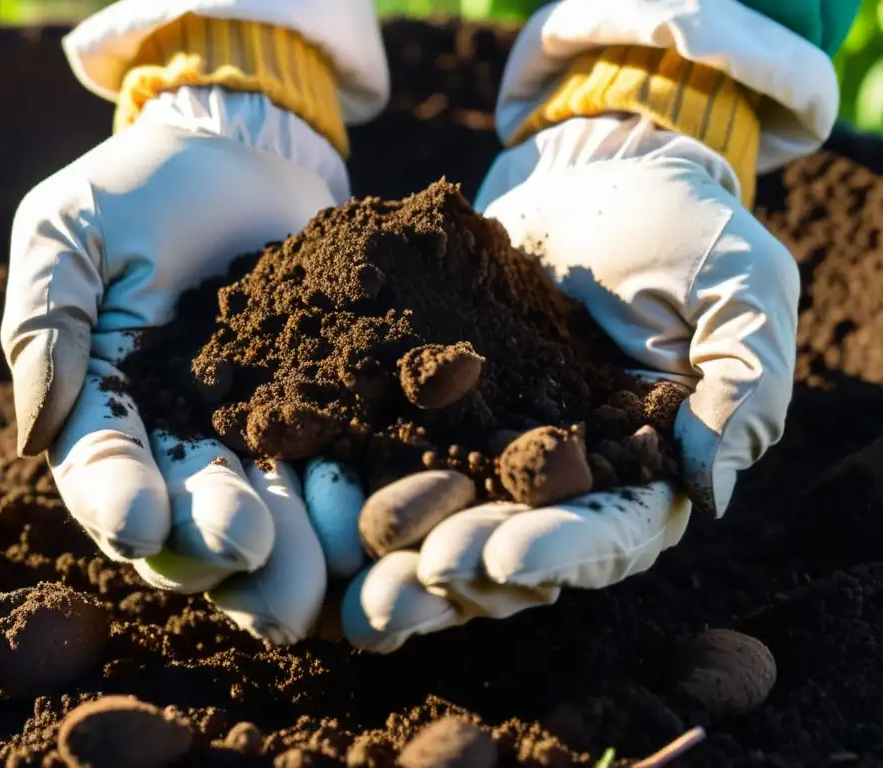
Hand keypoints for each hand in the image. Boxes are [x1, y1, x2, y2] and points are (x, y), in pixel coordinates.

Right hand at [0, 88, 365, 643]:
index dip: (120, 502)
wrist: (243, 154)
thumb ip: (46, 325)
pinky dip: (352, 491)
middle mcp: (179, 436)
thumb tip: (35, 436)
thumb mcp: (71, 235)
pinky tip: (374, 513)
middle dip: (219, 548)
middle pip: (190, 514)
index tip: (145, 528)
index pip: (103, 468)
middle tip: (252, 566)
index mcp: (106, 405)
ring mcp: (254, 431)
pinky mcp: (323, 409)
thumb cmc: (141, 187)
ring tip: (320, 571)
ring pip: (270, 506)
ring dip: (292, 546)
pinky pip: (337, 460)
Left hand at [341, 116, 798, 651]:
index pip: (611, 530)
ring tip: (357, 586)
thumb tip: (711, 493)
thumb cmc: (684, 226)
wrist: (593, 172)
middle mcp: (570, 478)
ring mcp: (499, 450)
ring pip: (454, 522)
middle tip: (402, 592)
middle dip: (461, 574)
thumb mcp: (741, 291)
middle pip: (520, 551)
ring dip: (406, 561)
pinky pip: (403, 461)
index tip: (501, 559)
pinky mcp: (442, 414)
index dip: (559, 552)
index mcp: (648, 467)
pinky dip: (370, 495)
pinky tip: (329, 527)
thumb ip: (743, 386)